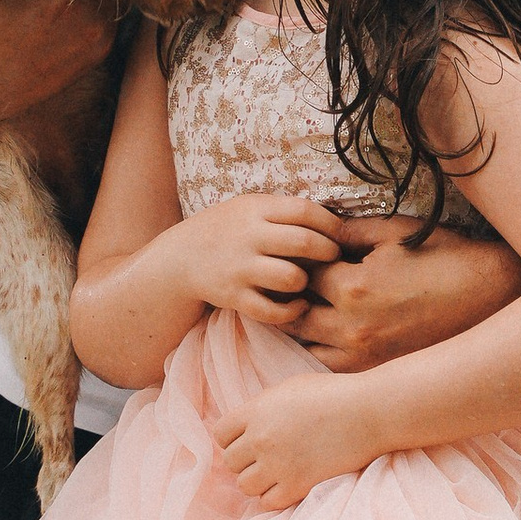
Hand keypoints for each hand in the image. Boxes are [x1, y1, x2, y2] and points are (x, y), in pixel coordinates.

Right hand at [170, 190, 346, 326]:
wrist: (180, 258)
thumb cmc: (227, 230)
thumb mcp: (250, 207)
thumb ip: (284, 211)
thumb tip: (334, 219)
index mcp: (256, 210)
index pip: (305, 210)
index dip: (331, 223)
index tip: (341, 233)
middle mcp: (248, 237)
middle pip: (304, 242)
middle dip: (328, 251)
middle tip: (334, 257)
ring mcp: (240, 268)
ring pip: (291, 278)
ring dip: (307, 281)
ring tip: (308, 280)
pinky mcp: (234, 297)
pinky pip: (272, 311)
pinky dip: (292, 311)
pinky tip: (298, 305)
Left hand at [214, 370, 388, 509]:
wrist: (369, 411)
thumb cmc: (334, 394)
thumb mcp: (289, 388)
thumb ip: (263, 407)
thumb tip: (246, 425)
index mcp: (257, 411)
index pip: (219, 434)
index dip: (232, 438)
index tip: (248, 439)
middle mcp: (261, 439)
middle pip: (230, 462)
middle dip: (244, 460)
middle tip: (265, 456)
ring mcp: (279, 464)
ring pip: (245, 485)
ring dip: (257, 480)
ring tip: (275, 472)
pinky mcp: (298, 484)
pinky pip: (268, 502)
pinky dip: (274, 496)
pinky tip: (287, 484)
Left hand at [289, 215, 520, 370]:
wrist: (491, 294)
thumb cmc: (445, 256)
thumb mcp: (395, 231)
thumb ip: (348, 230)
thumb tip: (316, 232)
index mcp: (354, 287)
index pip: (300, 274)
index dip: (300, 262)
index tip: (307, 254)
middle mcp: (352, 327)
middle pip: (295, 315)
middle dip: (293, 297)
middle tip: (303, 282)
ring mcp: (364, 356)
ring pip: (306, 347)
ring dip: (304, 328)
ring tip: (317, 307)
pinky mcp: (378, 371)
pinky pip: (331, 367)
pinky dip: (324, 350)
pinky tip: (336, 331)